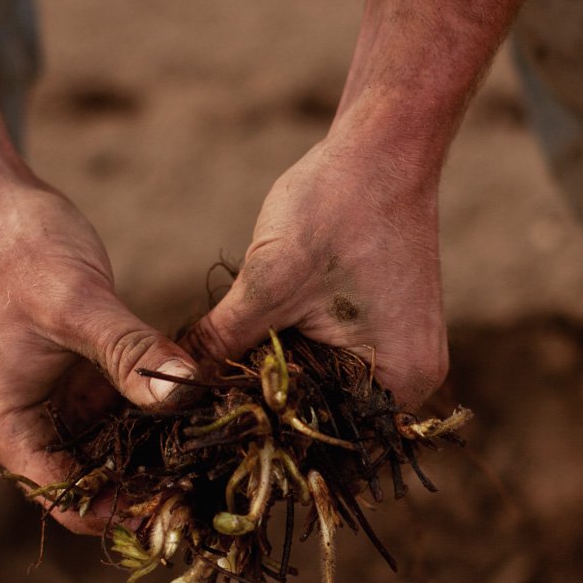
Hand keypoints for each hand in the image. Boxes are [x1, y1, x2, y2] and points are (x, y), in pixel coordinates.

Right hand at [0, 180, 195, 531]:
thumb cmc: (17, 252)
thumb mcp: (78, 305)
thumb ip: (130, 353)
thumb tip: (185, 393)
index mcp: (9, 429)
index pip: (70, 501)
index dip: (126, 514)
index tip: (185, 507)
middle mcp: (28, 429)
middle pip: (95, 487)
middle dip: (151, 489)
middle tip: (220, 486)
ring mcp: (54, 405)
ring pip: (114, 452)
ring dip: (159, 453)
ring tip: (222, 455)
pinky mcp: (79, 380)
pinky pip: (122, 413)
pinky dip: (157, 415)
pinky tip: (207, 409)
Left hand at [187, 130, 447, 408]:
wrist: (383, 146)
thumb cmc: (337, 208)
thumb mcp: (267, 284)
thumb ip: (221, 341)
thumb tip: (171, 383)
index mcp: (400, 382)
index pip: (324, 436)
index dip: (267, 434)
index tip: (216, 434)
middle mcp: (411, 380)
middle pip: (326, 416)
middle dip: (271, 405)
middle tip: (210, 407)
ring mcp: (403, 351)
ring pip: (326, 385)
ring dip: (282, 375)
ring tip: (228, 372)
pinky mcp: (388, 327)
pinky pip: (337, 357)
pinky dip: (300, 350)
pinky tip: (262, 337)